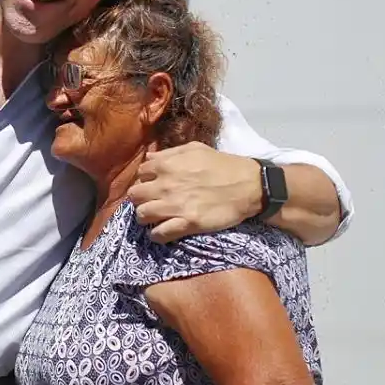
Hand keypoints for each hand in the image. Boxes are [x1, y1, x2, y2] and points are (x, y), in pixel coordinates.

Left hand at [127, 143, 261, 241]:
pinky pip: (159, 234)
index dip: (145, 180)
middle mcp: (166, 185)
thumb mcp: (195, 149)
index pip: (140, 174)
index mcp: (167, 165)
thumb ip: (169, 153)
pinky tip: (162, 232)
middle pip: (135, 195)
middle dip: (140, 199)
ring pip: (141, 215)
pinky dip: (157, 235)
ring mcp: (175, 205)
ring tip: (155, 217)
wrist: (249, 185)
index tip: (153, 185)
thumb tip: (149, 158)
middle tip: (151, 202)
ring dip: (145, 217)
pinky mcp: (187, 223)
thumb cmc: (223, 165)